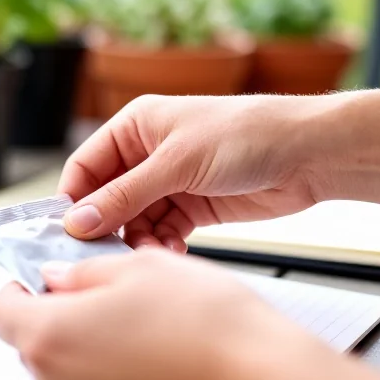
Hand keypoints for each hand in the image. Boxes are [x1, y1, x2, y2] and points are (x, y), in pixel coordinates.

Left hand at [0, 249, 332, 379]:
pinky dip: (107, 370)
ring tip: (134, 319)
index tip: (44, 274)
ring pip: (63, 367)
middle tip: (97, 290)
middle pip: (31, 341)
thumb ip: (82, 271)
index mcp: (49, 336)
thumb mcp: (137, 266)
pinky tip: (148, 350)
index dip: (20, 285)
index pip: (1, 310)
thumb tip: (59, 277)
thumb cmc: (206, 325)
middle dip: (55, 312)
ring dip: (83, 341)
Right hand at [58, 94, 329, 251]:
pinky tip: (172, 250)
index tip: (69, 233)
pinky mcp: (193, 206)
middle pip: (107, 198)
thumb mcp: (176, 164)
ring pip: (134, 220)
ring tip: (148, 253)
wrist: (310, 155)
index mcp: (134, 126)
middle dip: (107, 226)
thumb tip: (78, 220)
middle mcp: (147, 153)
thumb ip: (124, 196)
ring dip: (137, 240)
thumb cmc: (247, 134)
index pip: (85, 167)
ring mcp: (170, 181)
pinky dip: (162, 244)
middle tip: (108, 253)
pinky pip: (162, 231)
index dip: (74, 200)